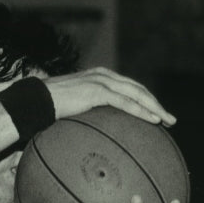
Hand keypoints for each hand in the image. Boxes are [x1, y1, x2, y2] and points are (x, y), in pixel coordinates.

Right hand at [46, 67, 175, 125]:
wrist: (34, 100)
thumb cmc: (46, 106)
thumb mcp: (69, 104)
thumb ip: (82, 109)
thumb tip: (86, 127)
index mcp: (98, 76)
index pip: (128, 86)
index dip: (144, 99)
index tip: (155, 111)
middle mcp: (103, 75)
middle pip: (137, 89)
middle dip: (155, 103)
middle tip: (169, 118)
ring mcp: (101, 82)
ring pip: (136, 94)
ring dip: (155, 108)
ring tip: (167, 121)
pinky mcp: (97, 92)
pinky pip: (125, 102)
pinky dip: (141, 111)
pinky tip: (153, 119)